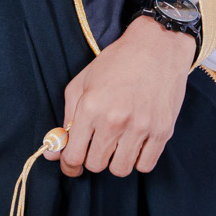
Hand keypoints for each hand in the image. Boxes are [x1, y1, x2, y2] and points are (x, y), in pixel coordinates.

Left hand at [58, 14, 196, 177]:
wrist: (158, 46)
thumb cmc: (117, 62)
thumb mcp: (82, 83)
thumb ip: (66, 119)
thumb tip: (53, 153)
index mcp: (91, 107)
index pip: (73, 155)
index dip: (69, 165)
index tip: (72, 164)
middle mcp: (115, 120)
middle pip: (96, 165)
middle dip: (92, 158)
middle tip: (97, 144)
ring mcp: (141, 127)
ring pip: (120, 169)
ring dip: (115, 161)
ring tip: (118, 143)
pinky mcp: (162, 130)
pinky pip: (145, 165)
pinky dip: (137, 160)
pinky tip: (135, 145)